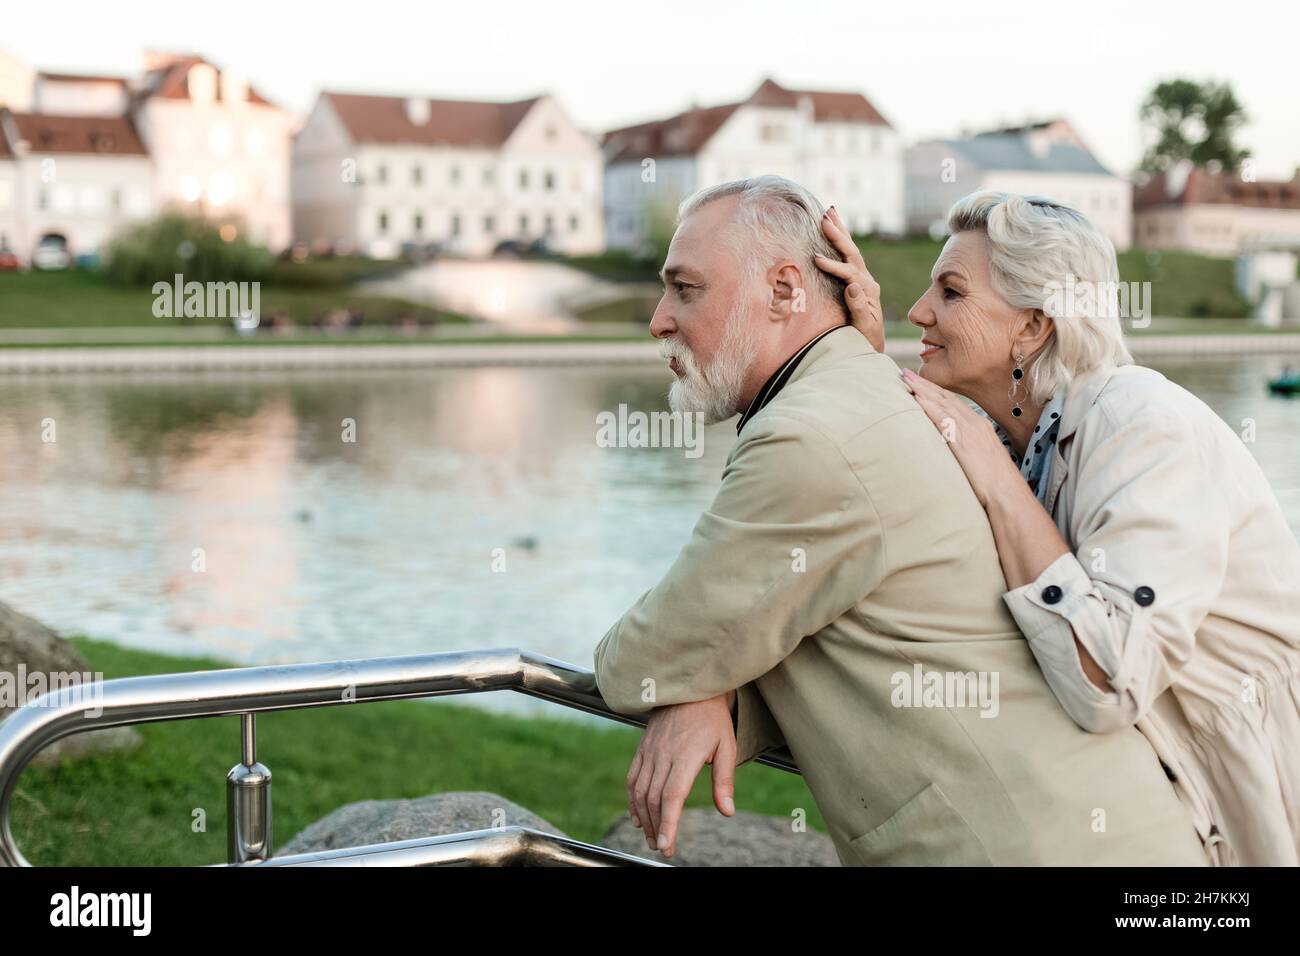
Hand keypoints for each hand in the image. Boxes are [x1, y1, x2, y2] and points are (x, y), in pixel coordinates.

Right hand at [626, 692, 736, 858]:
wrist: (689, 687)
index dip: (668, 823)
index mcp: (685, 755)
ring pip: (640, 792)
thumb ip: (724, 781)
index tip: (666, 845)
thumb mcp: (726, 746)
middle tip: (663, 848)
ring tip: (652, 838)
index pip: (672, 796)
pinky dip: (632, 800)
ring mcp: (650, 751)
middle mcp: (663, 755)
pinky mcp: (642, 749)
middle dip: (657, 828)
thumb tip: (727, 811)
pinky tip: (638, 816)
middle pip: (654, 799)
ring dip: (644, 818)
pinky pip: (632, 778)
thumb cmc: (712, 718)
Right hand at [813, 206, 883, 352]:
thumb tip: (852, 286)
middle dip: (838, 234)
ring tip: (829, 212)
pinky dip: (840, 241)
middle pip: (852, 252)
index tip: (816, 260)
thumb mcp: (864, 326)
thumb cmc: (864, 339)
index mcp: (868, 290)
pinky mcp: (856, 280)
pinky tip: (834, 230)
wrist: (870, 346)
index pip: (849, 273)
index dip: (833, 265)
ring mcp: (862, 279)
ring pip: (850, 250)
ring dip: (840, 231)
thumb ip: (859, 306)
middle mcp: (866, 281)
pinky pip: (847, 256)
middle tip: (825, 217)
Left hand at [900, 367, 1020, 508]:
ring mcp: (969, 431)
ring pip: (942, 404)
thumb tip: (951, 449)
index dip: (936, 391)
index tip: (920, 382)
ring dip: (922, 390)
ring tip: (905, 379)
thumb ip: (966, 449)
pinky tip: (917, 399)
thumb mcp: (980, 459)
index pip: (953, 403)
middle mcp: (975, 423)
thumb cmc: (995, 483)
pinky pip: (943, 419)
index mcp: (980, 426)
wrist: (1007, 494)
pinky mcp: (963, 441)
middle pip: (945, 398)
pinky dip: (929, 407)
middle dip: (926, 384)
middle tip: (906, 372)